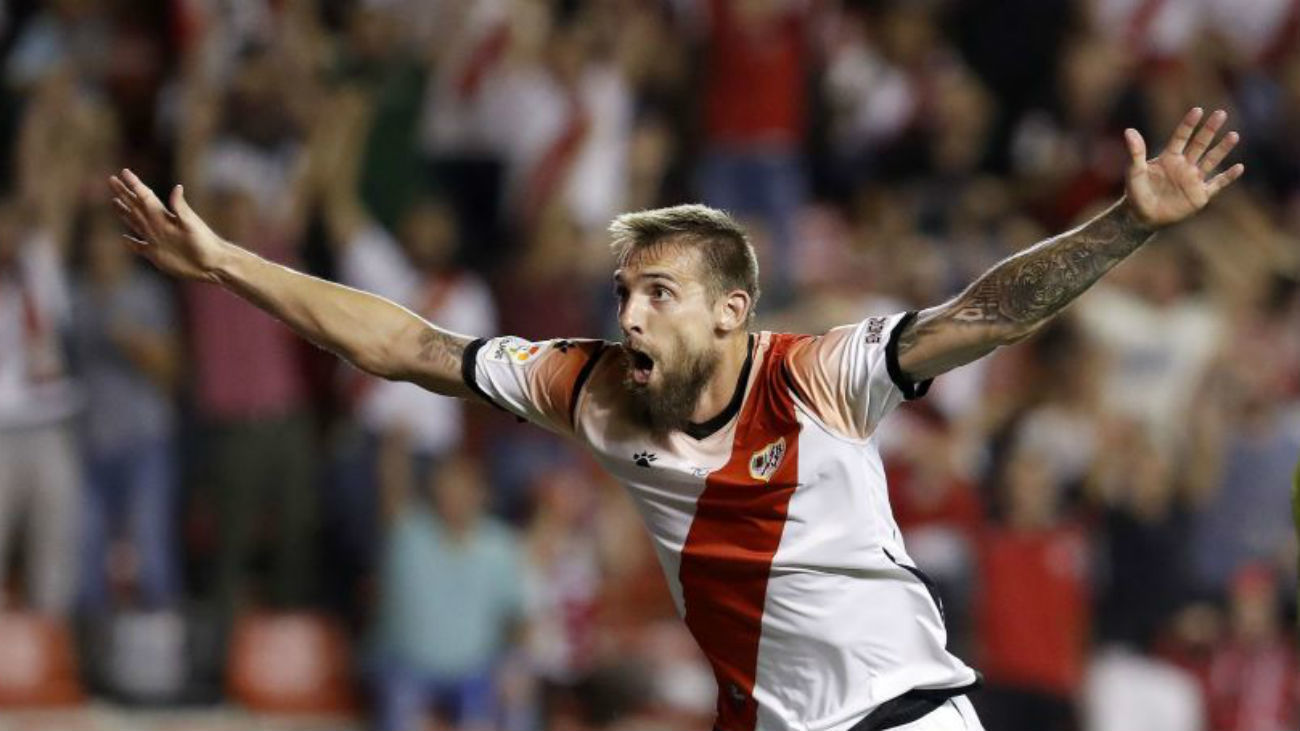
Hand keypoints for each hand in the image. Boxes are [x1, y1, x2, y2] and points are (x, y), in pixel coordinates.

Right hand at [109, 169, 228, 281]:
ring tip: (114, 200)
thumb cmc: (205, 243)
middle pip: (136, 206)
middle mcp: (158, 225)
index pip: (145, 196)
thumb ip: (181, 208)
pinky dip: (130, 243)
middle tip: (112, 179)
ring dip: (124, 212)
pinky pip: (139, 247)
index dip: (135, 184)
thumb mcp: (192, 224)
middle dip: (124, 193)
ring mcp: (156, 239)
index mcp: (164, 216)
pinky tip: (124, 238)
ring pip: (135, 222)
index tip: (124, 171)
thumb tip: (177, 187)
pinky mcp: (155, 255)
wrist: (212, 264)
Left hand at [1123, 107, 1244, 228]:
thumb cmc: (1136, 192)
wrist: (1142, 217)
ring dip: (1222, 148)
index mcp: (1169, 157)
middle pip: (1200, 144)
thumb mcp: (1134, 171)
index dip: (1188, 124)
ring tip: (1234, 135)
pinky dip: (1228, 177)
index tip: (1197, 110)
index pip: (1181, 137)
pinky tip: (1239, 167)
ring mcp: (1193, 179)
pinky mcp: (1200, 195)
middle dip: (1210, 130)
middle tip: (1221, 113)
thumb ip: (1135, 152)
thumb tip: (1128, 131)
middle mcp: (1184, 165)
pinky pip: (1217, 184)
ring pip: (1211, 160)